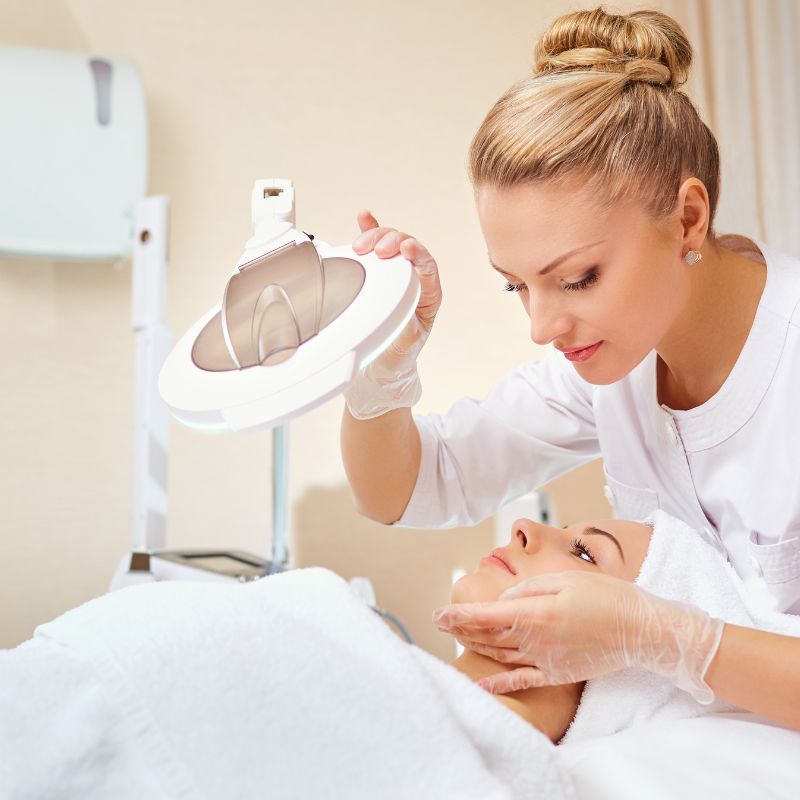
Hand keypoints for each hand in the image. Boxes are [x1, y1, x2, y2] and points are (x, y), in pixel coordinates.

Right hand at [344, 210, 442, 419]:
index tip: (406, 251)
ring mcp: (394, 274)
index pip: (428, 267)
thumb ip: (406, 328)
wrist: (380, 365)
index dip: (418, 255)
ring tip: (364, 243)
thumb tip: (403, 314)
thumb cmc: (396, 354)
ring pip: (391, 244)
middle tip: (379, 249)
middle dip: (393, 243)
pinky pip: (374, 246)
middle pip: (407, 248)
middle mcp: (414, 280)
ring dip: (377, 237)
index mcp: (428, 296)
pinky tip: (364, 217)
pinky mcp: (376, 272)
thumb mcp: (405, 344)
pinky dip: (369, 230)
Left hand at [433, 571, 724, 701]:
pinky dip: (499, 684)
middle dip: (461, 629)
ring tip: (456, 638)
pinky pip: (522, 681)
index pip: (487, 615)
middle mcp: (536, 639)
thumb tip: (505, 596)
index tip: (437, 614)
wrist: (641, 629)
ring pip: (501, 655)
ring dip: (476, 647)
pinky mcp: (557, 674)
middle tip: (440, 623)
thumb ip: (529, 587)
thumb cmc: (606, 597)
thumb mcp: (565, 579)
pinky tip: (481, 685)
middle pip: (489, 636)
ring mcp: (546, 660)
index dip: (459, 615)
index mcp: (536, 612)